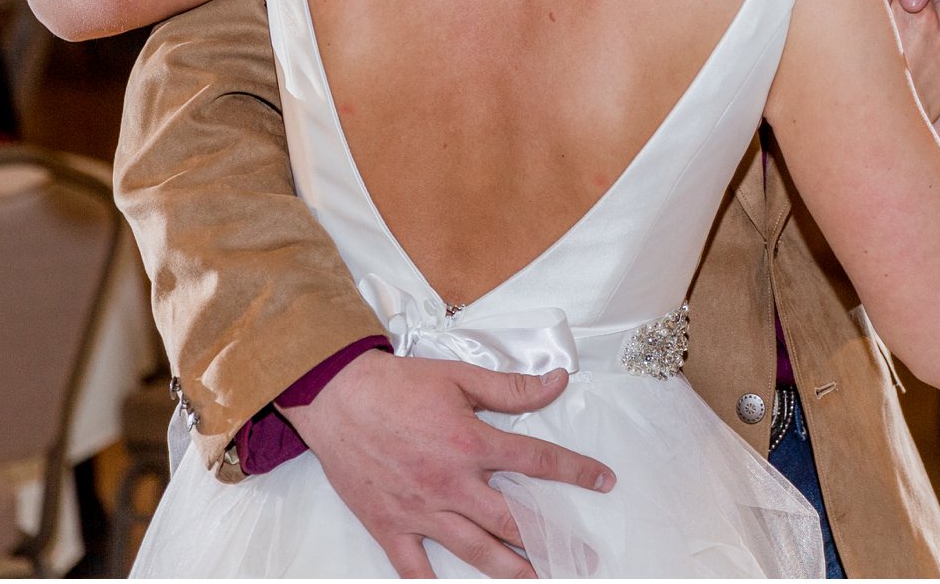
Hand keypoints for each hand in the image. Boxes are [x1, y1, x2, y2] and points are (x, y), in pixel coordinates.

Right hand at [297, 348, 613, 583]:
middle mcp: (452, 483)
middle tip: (582, 557)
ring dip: (513, 570)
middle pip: (514, 520)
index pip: (536, 461)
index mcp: (470, 443)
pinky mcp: (392, 528)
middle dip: (554, 540)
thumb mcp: (458, 376)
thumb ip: (510, 387)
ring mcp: (422, 511)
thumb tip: (557, 382)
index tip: (603, 481)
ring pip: (477, 552)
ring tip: (541, 581)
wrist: (337, 397)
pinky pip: (416, 571)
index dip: (575, 471)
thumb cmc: (396, 385)